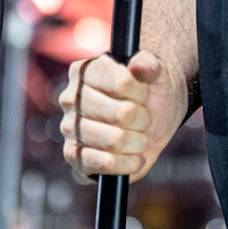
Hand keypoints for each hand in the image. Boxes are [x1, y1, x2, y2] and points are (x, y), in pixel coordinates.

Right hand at [59, 50, 189, 182]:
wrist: (150, 121)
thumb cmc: (149, 94)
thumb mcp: (158, 73)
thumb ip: (152, 64)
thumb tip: (140, 67)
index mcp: (85, 70)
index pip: (121, 83)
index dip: (141, 92)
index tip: (143, 93)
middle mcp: (71, 98)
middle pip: (121, 114)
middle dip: (143, 119)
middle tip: (143, 117)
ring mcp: (69, 128)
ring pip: (114, 141)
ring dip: (138, 141)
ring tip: (138, 136)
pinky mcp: (73, 156)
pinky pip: (103, 164)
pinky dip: (127, 163)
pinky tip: (135, 157)